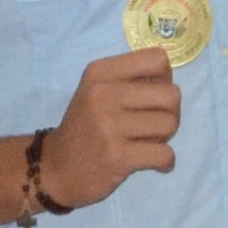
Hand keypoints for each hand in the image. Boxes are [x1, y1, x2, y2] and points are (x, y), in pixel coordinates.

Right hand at [41, 49, 180, 206]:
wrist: (56, 168)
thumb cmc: (86, 127)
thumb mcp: (98, 90)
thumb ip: (131, 79)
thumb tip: (170, 80)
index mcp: (100, 72)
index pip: (158, 59)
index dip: (165, 80)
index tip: (152, 97)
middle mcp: (103, 94)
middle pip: (171, 95)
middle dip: (171, 113)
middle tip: (154, 125)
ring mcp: (110, 126)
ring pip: (170, 124)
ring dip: (166, 138)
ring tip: (148, 143)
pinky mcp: (118, 156)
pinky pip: (165, 154)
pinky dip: (166, 162)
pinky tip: (154, 163)